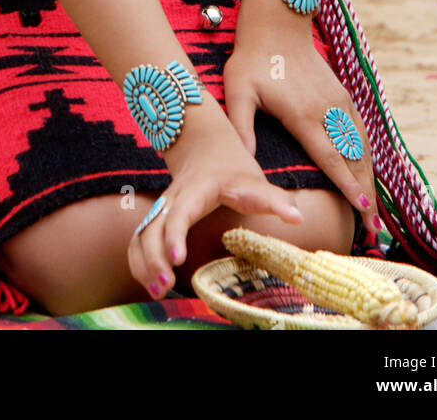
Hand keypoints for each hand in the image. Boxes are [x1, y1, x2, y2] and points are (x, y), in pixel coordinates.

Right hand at [126, 108, 302, 300]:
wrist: (205, 144)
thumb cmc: (232, 167)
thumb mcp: (254, 179)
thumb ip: (273, 200)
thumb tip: (297, 218)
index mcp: (194, 191)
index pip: (179, 213)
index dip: (175, 235)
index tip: (177, 258)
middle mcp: (172, 200)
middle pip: (152, 228)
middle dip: (153, 257)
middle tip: (166, 286)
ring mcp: (161, 209)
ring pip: (140, 235)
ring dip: (143, 263)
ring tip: (158, 291)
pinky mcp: (157, 219)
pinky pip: (138, 240)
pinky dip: (138, 262)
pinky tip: (151, 283)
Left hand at [222, 26, 380, 240]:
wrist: (277, 26)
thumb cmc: (252, 60)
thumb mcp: (239, 91)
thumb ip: (242, 127)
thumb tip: (243, 162)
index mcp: (303, 115)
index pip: (331, 158)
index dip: (347, 186)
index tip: (363, 210)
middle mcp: (328, 111)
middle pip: (353, 160)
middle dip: (366, 195)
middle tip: (375, 229)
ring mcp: (339, 102)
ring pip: (362, 147)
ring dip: (370, 179)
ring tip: (374, 210)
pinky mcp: (343, 96)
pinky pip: (361, 131)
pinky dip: (367, 156)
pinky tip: (368, 172)